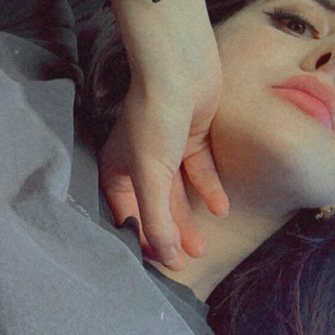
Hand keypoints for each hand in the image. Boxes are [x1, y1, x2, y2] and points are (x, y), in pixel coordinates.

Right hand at [97, 13, 229, 269]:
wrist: (178, 70)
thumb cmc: (153, 119)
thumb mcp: (151, 177)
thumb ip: (158, 220)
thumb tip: (169, 259)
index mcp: (114, 170)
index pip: (125, 215)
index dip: (140, 239)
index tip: (158, 264)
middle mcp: (136, 162)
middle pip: (152, 207)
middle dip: (169, 234)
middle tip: (184, 262)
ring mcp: (164, 151)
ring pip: (176, 193)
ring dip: (188, 219)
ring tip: (202, 247)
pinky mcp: (189, 138)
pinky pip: (198, 171)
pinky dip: (208, 189)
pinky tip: (220, 208)